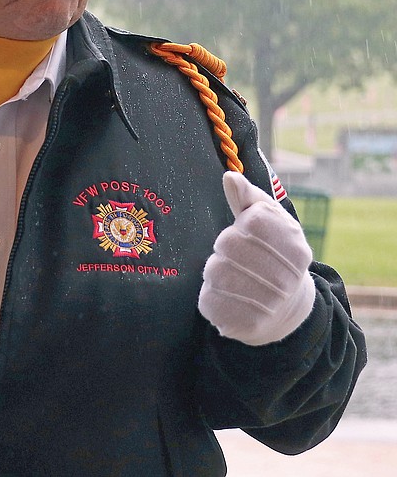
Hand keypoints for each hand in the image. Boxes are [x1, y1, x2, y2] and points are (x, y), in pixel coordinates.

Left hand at [198, 171, 315, 345]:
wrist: (285, 309)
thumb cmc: (271, 253)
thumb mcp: (268, 220)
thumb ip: (248, 197)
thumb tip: (229, 177)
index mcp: (294, 246)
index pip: (252, 221)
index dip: (241, 225)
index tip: (247, 234)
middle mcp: (286, 278)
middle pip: (227, 244)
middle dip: (224, 247)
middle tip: (235, 257)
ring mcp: (268, 305)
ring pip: (214, 272)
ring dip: (215, 271)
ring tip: (232, 276)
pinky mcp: (247, 325)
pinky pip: (209, 302)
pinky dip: (211, 296)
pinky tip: (227, 296)